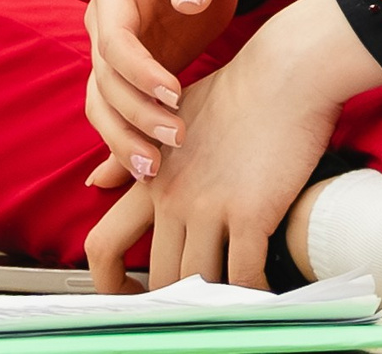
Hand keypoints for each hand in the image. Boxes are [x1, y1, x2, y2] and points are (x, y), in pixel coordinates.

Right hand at [82, 0, 248, 187]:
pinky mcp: (135, 72)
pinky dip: (131, 138)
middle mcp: (106, 24)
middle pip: (104, 81)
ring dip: (124, 138)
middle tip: (176, 141)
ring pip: (103, 104)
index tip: (174, 95)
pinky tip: (150, 170)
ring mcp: (117, 51)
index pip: (113, 40)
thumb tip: (188, 1)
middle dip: (135, 115)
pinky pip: (122, 111)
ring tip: (154, 170)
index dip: (138, 72)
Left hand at [86, 0, 381, 291]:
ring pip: (198, 283)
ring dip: (215, 299)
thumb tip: (97, 181)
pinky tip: (264, 292)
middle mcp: (172, 198)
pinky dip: (254, 293)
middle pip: (157, 278)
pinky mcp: (250, 213)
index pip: (103, 245)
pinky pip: (244, 275)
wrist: (284, 73)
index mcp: (149, 177)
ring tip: (231, 303)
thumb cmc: (236, 91)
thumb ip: (130, 153)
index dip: (109, 284)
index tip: (131, 295)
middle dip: (173, 301)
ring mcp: (210, 207)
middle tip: (193, 309)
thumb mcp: (168, 116)